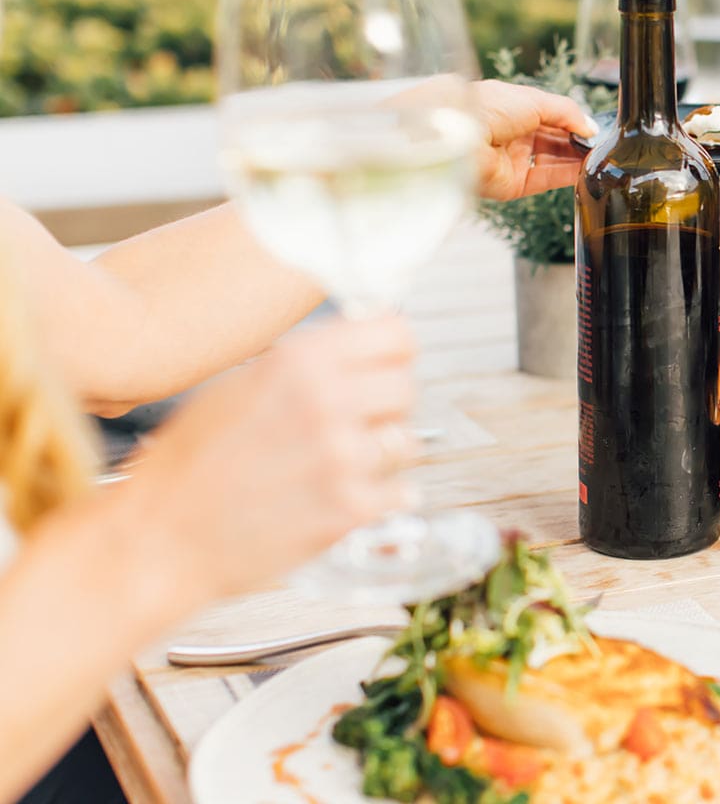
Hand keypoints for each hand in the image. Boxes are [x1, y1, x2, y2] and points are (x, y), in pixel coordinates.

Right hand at [124, 317, 418, 598]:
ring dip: (382, 455)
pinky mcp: (350, 508)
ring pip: (405, 442)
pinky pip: (400, 491)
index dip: (394, 353)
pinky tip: (341, 499)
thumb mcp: (239, 386)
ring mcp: (342, 456)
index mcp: (299, 360)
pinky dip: (380, 498)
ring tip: (338, 467)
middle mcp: (326, 400)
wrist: (158, 539)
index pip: (396, 334)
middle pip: (406, 386)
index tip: (387, 366)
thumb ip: (305, 364)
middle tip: (356, 425)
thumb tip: (363, 346)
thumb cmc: (188, 465)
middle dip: (386, 406)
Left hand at [473, 80, 594, 199]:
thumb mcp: (535, 100)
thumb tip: (590, 126)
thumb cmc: (488, 108)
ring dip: (576, 158)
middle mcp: (513, 135)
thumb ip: (568, 113)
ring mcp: (514, 160)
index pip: (551, 117)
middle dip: (577, 141)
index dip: (573, 122)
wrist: (460, 135)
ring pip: (553, 161)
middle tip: (599, 144)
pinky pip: (547, 179)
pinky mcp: (514, 184)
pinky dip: (567, 174)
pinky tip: (584, 168)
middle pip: (554, 140)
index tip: (593, 127)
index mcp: (514, 109)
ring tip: (597, 156)